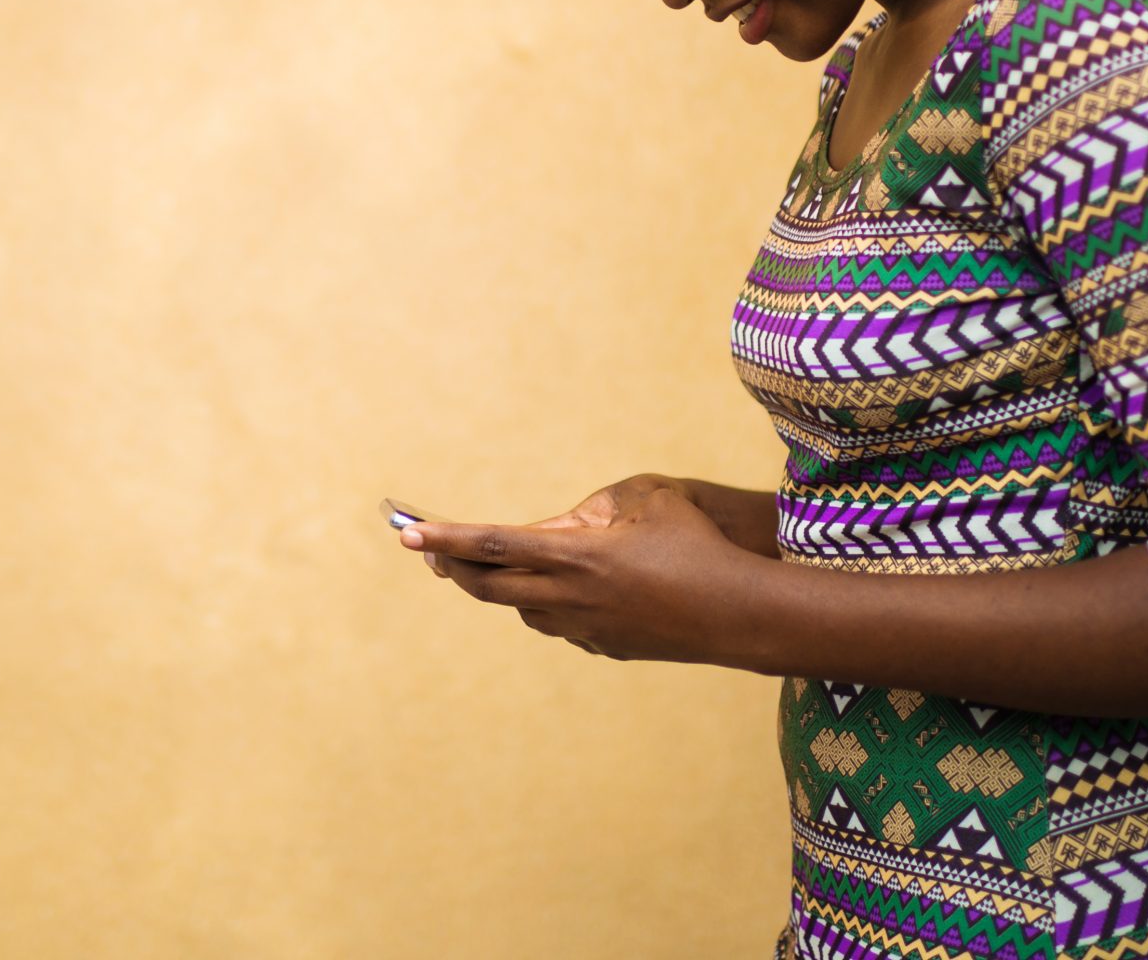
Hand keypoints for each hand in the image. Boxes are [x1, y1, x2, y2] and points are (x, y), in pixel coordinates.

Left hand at [400, 481, 764, 664]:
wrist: (740, 616)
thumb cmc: (700, 547)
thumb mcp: (651, 501)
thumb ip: (601, 505)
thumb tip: (566, 526)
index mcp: (575, 554)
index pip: (492, 544)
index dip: (445, 538)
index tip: (407, 534)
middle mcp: (570, 597)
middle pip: (489, 587)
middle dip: (453, 568)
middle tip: (430, 553)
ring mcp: (586, 630)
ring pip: (523, 609)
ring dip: (502, 588)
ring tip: (488, 566)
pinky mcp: (606, 647)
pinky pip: (559, 625)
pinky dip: (546, 605)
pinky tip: (558, 591)